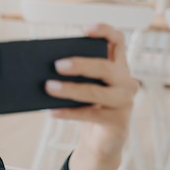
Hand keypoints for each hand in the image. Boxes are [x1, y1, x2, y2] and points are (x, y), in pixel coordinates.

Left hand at [44, 24, 138, 169]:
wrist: (102, 140)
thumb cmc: (90, 107)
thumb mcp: (84, 87)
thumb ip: (74, 76)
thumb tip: (44, 68)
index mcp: (118, 67)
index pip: (118, 41)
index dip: (104, 31)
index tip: (85, 29)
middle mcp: (126, 82)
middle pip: (105, 67)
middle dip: (80, 64)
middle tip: (57, 65)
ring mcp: (124, 102)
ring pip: (96, 92)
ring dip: (70, 90)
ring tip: (48, 88)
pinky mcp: (118, 122)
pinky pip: (91, 115)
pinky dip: (69, 113)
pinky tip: (53, 111)